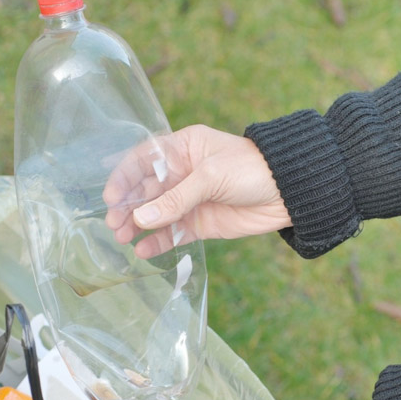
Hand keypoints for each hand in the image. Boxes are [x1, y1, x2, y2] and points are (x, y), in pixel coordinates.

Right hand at [103, 124, 291, 258]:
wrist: (289, 192)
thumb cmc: (251, 169)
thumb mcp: (211, 177)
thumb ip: (176, 199)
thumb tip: (141, 218)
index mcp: (184, 148)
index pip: (143, 160)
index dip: (125, 177)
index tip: (111, 197)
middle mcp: (182, 173)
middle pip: (146, 190)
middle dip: (128, 207)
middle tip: (114, 225)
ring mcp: (191, 200)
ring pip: (156, 214)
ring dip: (138, 226)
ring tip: (123, 239)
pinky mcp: (201, 223)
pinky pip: (173, 233)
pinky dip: (158, 242)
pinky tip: (144, 251)